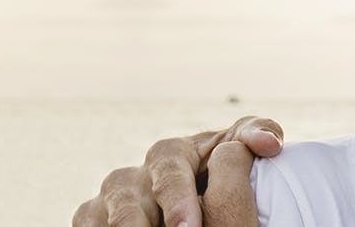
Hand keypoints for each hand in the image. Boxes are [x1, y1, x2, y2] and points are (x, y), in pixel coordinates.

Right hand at [72, 116, 283, 226]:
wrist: (199, 203)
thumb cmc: (224, 175)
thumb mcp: (240, 156)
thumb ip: (253, 137)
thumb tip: (271, 144)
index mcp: (171, 154)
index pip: (168, 166)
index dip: (174, 196)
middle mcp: (135, 175)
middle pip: (125, 192)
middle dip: (138, 221)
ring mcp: (110, 200)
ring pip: (95, 211)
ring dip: (115, 226)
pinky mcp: (92, 219)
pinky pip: (82, 223)